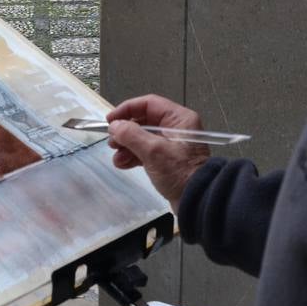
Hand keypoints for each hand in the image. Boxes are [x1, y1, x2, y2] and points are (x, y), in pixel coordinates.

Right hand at [107, 94, 210, 212]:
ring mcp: (172, 145)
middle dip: (126, 132)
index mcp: (179, 119)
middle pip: (144, 121)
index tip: (110, 120)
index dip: (127, 109)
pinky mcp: (167, 160)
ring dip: (127, 146)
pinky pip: (146, 152)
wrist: (197, 201)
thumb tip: (114, 126)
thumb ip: (131, 135)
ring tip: (116, 157)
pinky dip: (133, 156)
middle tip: (112, 142)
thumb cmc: (180, 172)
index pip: (149, 104)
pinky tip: (122, 164)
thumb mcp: (153, 151)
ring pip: (143, 138)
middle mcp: (176, 128)